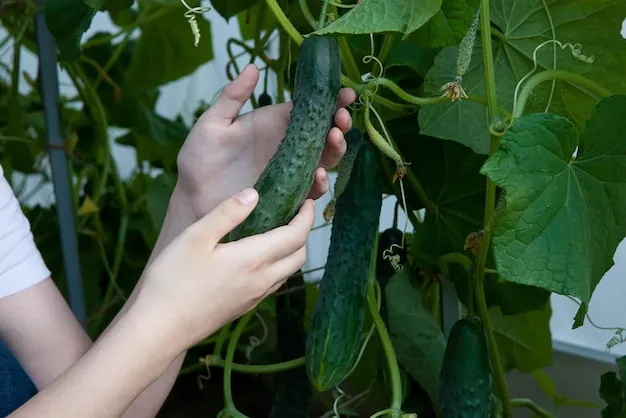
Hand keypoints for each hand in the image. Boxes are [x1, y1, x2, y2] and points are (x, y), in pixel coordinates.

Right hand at [136, 188, 314, 351]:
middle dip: (304, 233)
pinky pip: (274, 285)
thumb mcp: (196, 237)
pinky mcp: (244, 309)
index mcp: (253, 260)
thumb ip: (227, 213)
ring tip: (280, 232)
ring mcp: (254, 298)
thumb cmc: (172, 280)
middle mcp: (261, 281)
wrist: (159, 330)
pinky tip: (260, 258)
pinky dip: (279, 266)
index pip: (295, 236)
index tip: (308, 202)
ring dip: (293, 251)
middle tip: (296, 214)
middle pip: (299, 256)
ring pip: (288, 273)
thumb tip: (254, 194)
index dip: (306, 217)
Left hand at [175, 63, 355, 220]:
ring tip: (334, 138)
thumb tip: (252, 67)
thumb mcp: (212, 123)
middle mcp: (289, 147)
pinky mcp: (288, 196)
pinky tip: (317, 175)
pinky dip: (320, 183)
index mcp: (275, 124)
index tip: (346, 93)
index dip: (331, 100)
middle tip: (341, 117)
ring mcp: (291, 172)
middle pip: (324, 134)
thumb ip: (232, 97)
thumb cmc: (199, 160)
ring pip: (324, 160)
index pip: (310, 108)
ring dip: (335, 149)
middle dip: (339, 125)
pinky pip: (310, 190)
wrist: (193, 199)